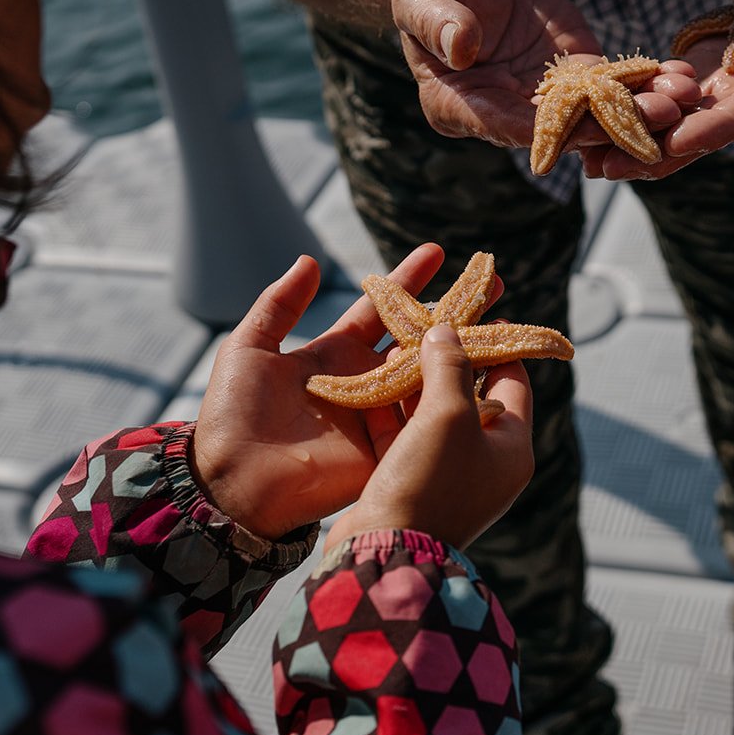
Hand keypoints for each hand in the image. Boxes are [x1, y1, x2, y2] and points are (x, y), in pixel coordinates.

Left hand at [188, 244, 500, 539]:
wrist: (233, 482)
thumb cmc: (232, 416)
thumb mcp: (248, 348)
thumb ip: (280, 304)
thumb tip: (309, 259)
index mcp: (336, 356)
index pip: (381, 310)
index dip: (409, 281)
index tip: (438, 252)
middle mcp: (366, 382)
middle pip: (418, 338)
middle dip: (454, 309)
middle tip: (492, 283)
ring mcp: (381, 415)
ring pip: (432, 375)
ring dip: (465, 349)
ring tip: (501, 322)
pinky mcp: (389, 448)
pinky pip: (427, 420)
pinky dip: (455, 398)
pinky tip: (483, 374)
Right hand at [323, 324, 532, 550]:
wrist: (384, 552)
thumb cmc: (428, 481)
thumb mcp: (447, 414)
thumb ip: (450, 367)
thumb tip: (448, 331)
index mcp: (511, 448)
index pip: (513, 382)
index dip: (497, 346)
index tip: (478, 318)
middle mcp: (486, 463)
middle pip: (472, 396)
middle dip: (448, 362)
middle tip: (427, 329)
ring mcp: (448, 476)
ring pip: (435, 416)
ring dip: (416, 384)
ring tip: (395, 349)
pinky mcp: (412, 485)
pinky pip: (407, 438)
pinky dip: (393, 412)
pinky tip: (373, 384)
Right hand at [393, 0, 699, 150]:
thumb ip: (440, 25)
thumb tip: (461, 46)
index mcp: (461, 107)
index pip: (507, 124)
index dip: (549, 128)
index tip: (588, 129)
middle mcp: (508, 112)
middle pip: (563, 129)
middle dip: (613, 126)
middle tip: (658, 120)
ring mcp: (546, 97)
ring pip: (596, 112)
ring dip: (641, 110)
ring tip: (683, 99)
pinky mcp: (577, 74)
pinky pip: (612, 85)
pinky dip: (647, 84)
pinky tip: (682, 78)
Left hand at [583, 0, 733, 178]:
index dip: (701, 132)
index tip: (659, 148)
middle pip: (694, 131)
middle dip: (645, 149)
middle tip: (592, 165)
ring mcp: (732, 91)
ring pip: (671, 119)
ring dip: (625, 134)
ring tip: (570, 148)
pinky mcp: (712, 73)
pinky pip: (664, 96)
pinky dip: (628, 104)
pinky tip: (583, 111)